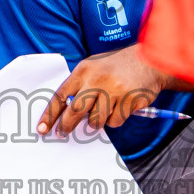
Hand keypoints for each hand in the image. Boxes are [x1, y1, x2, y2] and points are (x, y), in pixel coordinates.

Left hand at [38, 44, 171, 135]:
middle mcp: (97, 79)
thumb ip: (80, 86)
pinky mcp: (129, 100)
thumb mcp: (94, 67)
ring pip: (96, 120)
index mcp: (84, 70)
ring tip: (104, 110)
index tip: (42, 129)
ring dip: (96, 122)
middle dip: (67, 126)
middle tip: (63, 133)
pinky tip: (121, 107)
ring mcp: (115, 90)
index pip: (61, 96)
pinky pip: (114, 121)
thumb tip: (65, 113)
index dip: (50, 115)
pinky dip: (115, 119)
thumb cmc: (118, 66)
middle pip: (76, 111)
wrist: (150, 60)